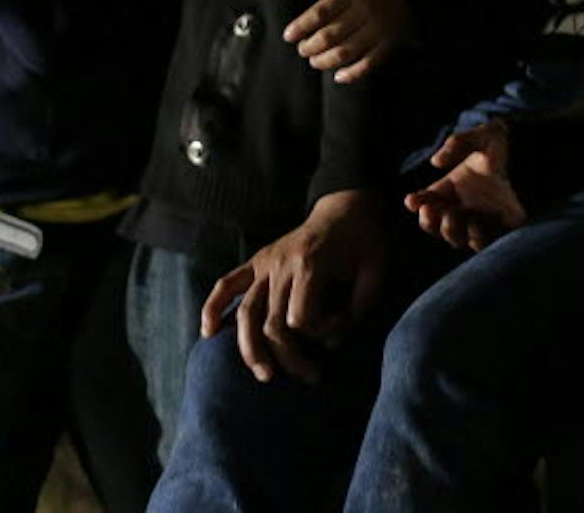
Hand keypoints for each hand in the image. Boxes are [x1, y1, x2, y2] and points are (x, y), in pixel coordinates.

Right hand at [200, 190, 386, 383]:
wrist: (345, 206)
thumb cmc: (364, 241)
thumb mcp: (375, 271)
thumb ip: (359, 307)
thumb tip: (332, 343)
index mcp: (311, 264)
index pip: (302, 318)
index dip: (322, 333)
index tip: (342, 328)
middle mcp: (281, 265)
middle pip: (272, 324)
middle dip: (290, 357)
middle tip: (312, 377)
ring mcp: (265, 263)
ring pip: (246, 313)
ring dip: (251, 350)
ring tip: (264, 376)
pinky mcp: (257, 261)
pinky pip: (228, 284)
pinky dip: (213, 307)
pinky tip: (208, 332)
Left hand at [285, 0, 415, 83]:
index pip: (321, 12)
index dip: (301, 26)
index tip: (288, 36)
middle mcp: (365, 11)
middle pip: (330, 35)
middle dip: (311, 46)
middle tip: (302, 50)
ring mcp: (379, 29)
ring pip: (346, 52)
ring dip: (326, 61)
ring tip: (315, 62)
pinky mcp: (391, 43)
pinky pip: (369, 63)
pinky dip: (352, 73)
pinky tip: (339, 77)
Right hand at [402, 122, 523, 250]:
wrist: (536, 155)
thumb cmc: (508, 144)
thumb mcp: (483, 135)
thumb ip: (459, 142)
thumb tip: (436, 162)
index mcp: (451, 186)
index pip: (426, 200)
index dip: (416, 202)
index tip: (412, 200)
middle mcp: (461, 206)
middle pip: (435, 224)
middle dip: (429, 221)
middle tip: (431, 210)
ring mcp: (480, 219)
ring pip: (455, 237)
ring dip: (450, 230)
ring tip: (454, 215)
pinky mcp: (499, 230)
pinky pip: (482, 243)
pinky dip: (475, 237)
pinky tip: (476, 223)